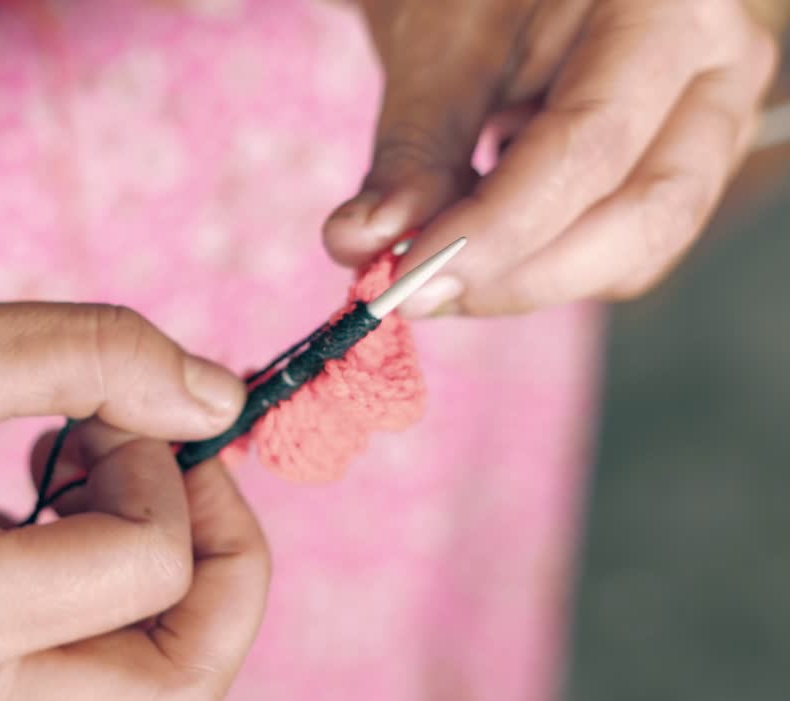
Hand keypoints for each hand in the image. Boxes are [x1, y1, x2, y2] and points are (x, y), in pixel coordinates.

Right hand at [0, 301, 267, 700]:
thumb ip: (104, 360)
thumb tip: (223, 401)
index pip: (151, 570)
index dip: (167, 465)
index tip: (113, 406)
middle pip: (180, 688)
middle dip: (221, 567)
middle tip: (181, 463)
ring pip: (150, 694)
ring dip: (168, 577)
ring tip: (97, 471)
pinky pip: (93, 674)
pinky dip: (119, 590)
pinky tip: (60, 500)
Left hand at [324, 0, 780, 315]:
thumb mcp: (435, 52)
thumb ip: (411, 157)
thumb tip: (365, 247)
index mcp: (667, 10)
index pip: (591, 150)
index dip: (498, 230)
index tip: (412, 275)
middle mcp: (717, 68)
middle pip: (640, 217)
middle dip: (517, 274)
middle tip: (417, 290)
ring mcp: (713, 126)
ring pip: (635, 252)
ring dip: (522, 278)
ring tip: (437, 252)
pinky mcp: (681, 172)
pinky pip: (618, 252)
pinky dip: (535, 263)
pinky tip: (480, 230)